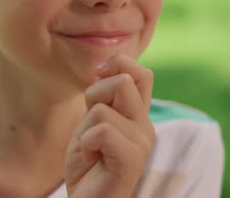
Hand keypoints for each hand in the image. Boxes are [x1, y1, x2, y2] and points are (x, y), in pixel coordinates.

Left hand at [65, 55, 155, 197]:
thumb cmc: (88, 164)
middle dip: (95, 95)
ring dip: (85, 128)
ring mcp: (141, 143)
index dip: (117, 65)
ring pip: (102, 109)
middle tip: (91, 124)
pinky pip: (101, 131)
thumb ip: (102, 100)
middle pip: (124, 81)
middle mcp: (144, 126)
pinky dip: (85, 144)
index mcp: (137, 115)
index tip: (97, 78)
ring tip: (91, 147)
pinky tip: (91, 158)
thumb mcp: (92, 123)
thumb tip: (102, 68)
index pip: (141, 73)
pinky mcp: (132, 159)